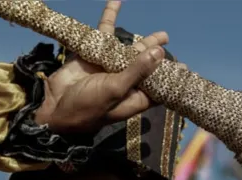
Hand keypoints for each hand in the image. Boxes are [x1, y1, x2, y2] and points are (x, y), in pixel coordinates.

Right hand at [34, 1, 167, 133]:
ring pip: (129, 50)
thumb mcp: (116, 89)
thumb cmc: (89, 106)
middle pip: (146, 66)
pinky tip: (117, 1)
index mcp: (134, 96)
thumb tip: (159, 53)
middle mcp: (125, 82)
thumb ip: (137, 70)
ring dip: (144, 42)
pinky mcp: (95, 54)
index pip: (157, 87)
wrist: (55, 106)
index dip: (170, 79)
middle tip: (169, 44)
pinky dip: (110, 16)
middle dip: (158, 57)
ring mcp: (110, 67)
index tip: (185, 70)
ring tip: (162, 35)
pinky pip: (104, 33)